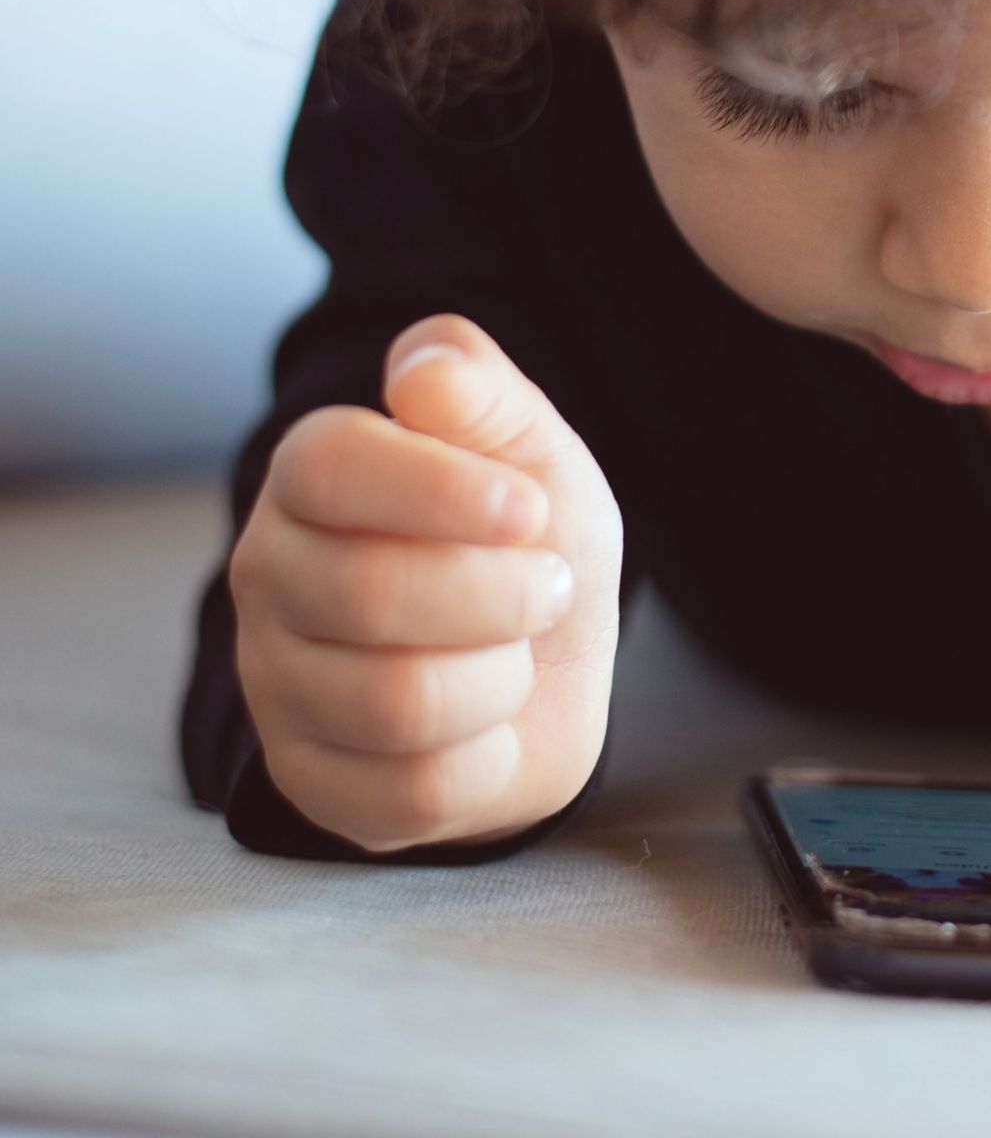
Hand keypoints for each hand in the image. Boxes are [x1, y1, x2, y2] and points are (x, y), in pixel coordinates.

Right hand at [229, 313, 624, 853]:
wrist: (550, 658)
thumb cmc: (528, 539)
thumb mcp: (532, 448)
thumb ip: (481, 393)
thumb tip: (426, 366)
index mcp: (311, 474)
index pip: (326, 467)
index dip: (438, 490)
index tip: (529, 508)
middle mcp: (269, 575)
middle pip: (368, 594)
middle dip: (501, 594)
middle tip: (550, 586)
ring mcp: (279, 685)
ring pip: (395, 703)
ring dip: (501, 677)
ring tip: (515, 651)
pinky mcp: (312, 783)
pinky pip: (411, 793)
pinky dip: (488, 759)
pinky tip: (490, 726)